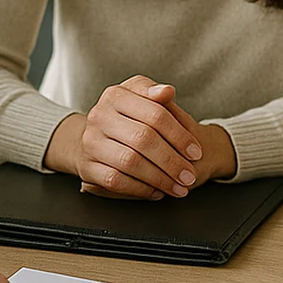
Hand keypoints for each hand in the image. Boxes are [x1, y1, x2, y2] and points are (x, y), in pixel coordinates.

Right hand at [44, 75, 216, 199]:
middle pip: (143, 139)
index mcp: (115, 95)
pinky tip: (156, 191)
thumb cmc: (124, 116)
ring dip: (159, 178)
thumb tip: (167, 91)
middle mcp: (99, 116)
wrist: (92, 138)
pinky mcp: (87, 167)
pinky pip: (116, 181)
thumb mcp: (138, 97)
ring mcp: (91, 142)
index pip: (155, 114)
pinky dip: (140, 188)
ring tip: (178, 186)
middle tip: (189, 174)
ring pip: (130, 162)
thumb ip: (153, 93)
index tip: (195, 151)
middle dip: (171, 161)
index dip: (179, 135)